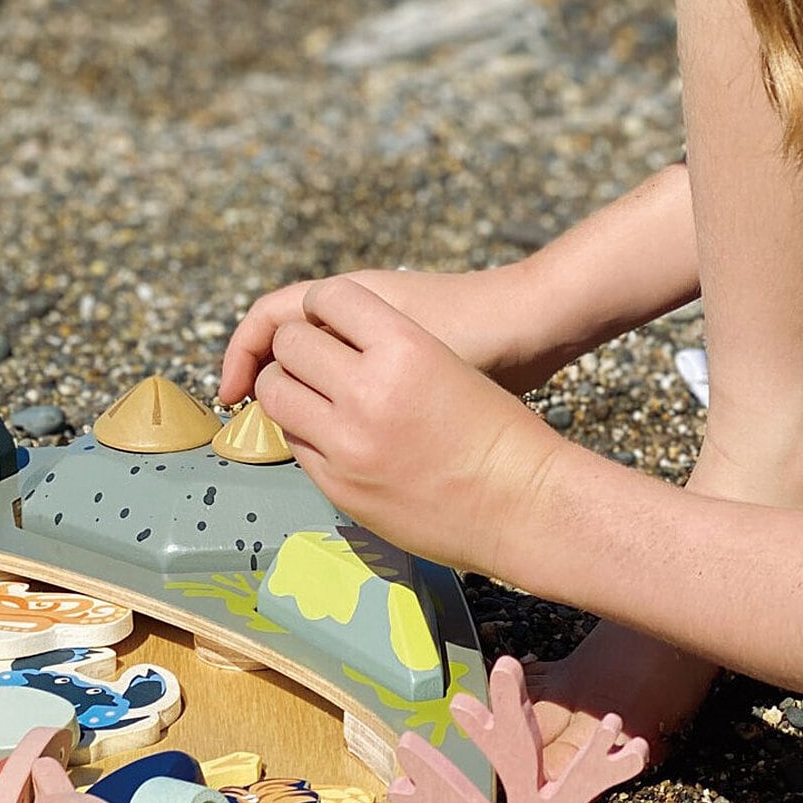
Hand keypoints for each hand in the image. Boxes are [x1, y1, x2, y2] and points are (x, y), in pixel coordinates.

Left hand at [252, 276, 569, 578]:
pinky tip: (327, 433)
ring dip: (287, 388)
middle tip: (307, 357)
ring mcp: (348, 440)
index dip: (321, 306)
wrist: (525, 504)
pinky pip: (295, 443)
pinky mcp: (340, 484)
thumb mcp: (446, 363)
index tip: (323, 316)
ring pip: (278, 394)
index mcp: (403, 345)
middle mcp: (369, 389)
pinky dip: (304, 432)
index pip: (327, 298)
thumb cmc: (500, 431)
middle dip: (296, 348)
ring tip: (308, 392)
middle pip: (290, 344)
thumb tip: (335, 343)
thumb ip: (387, 347)